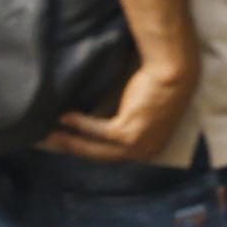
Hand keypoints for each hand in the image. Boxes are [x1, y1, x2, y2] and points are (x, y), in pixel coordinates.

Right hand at [39, 57, 196, 166]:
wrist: (175, 70)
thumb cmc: (162, 83)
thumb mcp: (146, 110)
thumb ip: (128, 122)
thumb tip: (104, 122)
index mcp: (150, 149)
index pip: (114, 155)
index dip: (90, 149)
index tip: (71, 144)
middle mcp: (144, 153)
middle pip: (102, 156)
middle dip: (75, 150)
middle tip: (54, 143)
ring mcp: (136, 146)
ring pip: (95, 148)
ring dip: (71, 142)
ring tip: (51, 134)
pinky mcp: (127, 133)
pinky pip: (96, 131)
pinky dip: (79, 124)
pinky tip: (64, 116)